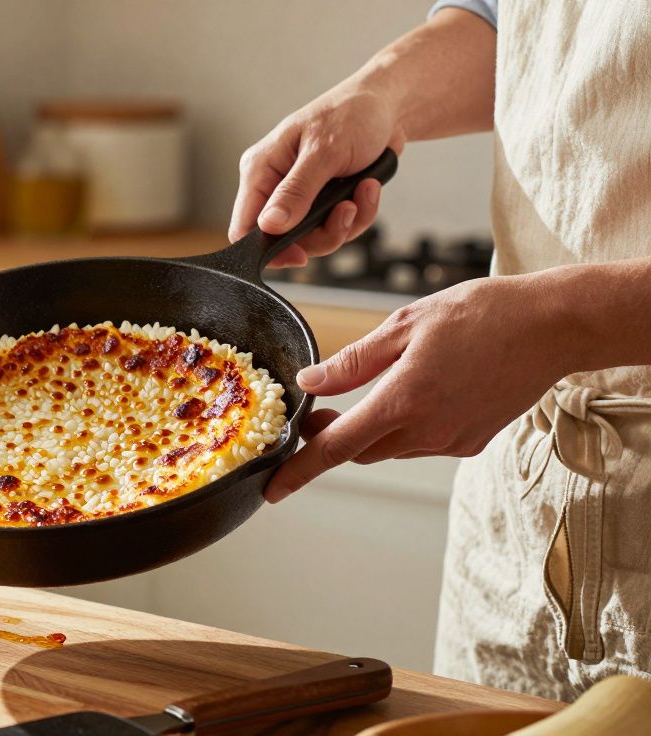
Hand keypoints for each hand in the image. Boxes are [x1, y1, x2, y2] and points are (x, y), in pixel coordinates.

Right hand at [230, 84, 404, 267]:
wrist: (388, 107)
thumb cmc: (351, 114)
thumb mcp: (324, 152)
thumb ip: (296, 191)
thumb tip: (270, 224)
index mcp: (261, 168)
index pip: (244, 226)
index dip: (267, 248)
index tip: (300, 254)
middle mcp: (275, 185)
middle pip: (283, 239)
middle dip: (322, 233)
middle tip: (347, 211)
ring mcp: (300, 195)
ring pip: (314, 238)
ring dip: (346, 223)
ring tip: (364, 191)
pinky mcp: (324, 201)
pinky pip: (336, 227)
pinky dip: (359, 214)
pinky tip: (369, 188)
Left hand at [264, 276, 568, 502]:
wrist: (554, 327)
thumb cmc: (482, 315)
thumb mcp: (405, 325)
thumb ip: (354, 361)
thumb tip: (311, 382)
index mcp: (403, 401)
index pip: (336, 448)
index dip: (300, 470)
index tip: (273, 489)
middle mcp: (427, 431)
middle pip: (361, 450)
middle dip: (333, 438)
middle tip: (315, 412)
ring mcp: (453, 440)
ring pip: (391, 448)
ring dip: (370, 431)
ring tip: (364, 395)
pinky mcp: (472, 441)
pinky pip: (423, 442)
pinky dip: (406, 426)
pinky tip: (415, 392)